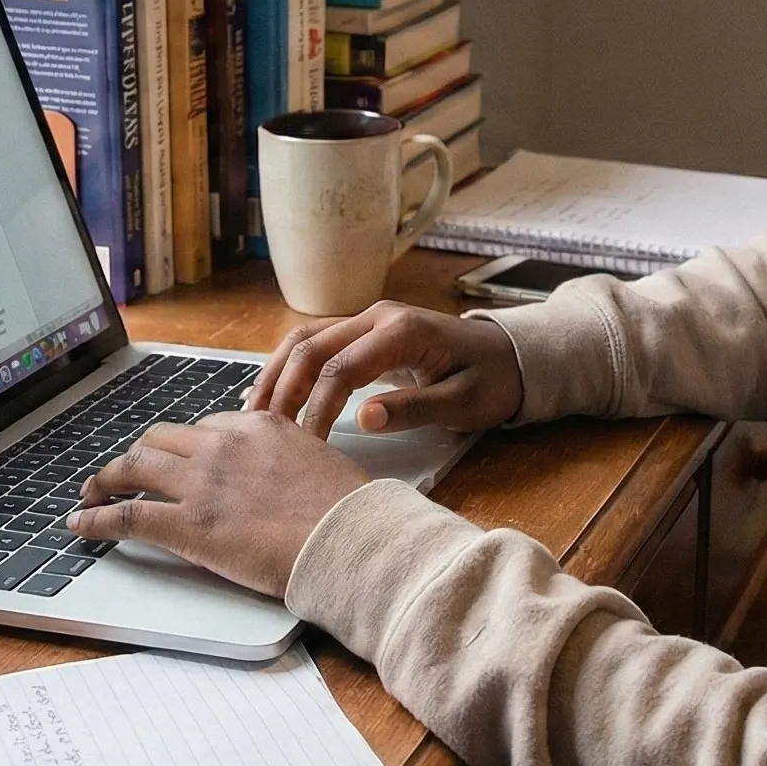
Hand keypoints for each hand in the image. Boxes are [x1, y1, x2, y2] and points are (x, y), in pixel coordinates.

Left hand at [64, 411, 370, 595]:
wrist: (349, 537)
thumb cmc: (347, 508)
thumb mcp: (318, 460)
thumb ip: (286, 456)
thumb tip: (278, 473)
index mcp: (257, 426)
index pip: (203, 428)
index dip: (182, 448)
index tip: (174, 461)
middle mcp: (221, 446)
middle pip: (158, 440)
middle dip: (135, 456)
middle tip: (121, 473)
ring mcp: (201, 484)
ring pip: (133, 467)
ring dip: (105, 479)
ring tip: (90, 493)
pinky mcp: (188, 525)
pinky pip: (127, 515)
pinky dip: (97, 519)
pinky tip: (82, 525)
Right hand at [248, 300, 523, 437]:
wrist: (512, 356)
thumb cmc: (492, 381)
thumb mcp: (463, 403)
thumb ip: (413, 409)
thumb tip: (363, 420)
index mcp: (400, 331)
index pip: (340, 369)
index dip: (317, 409)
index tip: (308, 448)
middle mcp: (376, 317)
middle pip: (310, 346)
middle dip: (282, 388)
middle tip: (261, 432)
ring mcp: (368, 320)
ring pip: (305, 339)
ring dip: (277, 374)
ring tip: (253, 414)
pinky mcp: (364, 332)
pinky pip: (316, 343)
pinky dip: (290, 367)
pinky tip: (273, 395)